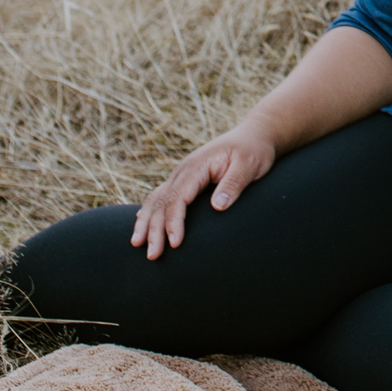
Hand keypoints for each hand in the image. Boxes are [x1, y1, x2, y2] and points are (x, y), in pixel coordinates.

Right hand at [130, 115, 283, 259]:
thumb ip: (233, 184)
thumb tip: (217, 207)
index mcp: (196, 167)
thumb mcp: (249, 165)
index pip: (177, 198)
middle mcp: (183, 171)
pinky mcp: (186, 179)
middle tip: (152, 255)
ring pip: (156, 200)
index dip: (174, 221)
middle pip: (161, 202)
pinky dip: (150, 210)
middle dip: (154, 230)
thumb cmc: (254, 151)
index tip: (175, 243)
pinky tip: (142, 222)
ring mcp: (182, 175)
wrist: (254, 135)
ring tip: (137, 244)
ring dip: (145, 222)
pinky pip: (161, 196)